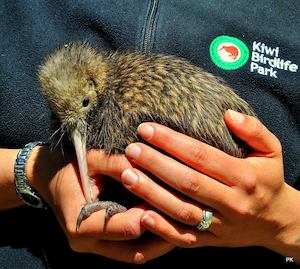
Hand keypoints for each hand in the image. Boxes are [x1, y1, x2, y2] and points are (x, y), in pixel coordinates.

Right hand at [27, 147, 173, 262]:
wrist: (48, 176)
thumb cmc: (68, 166)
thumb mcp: (90, 160)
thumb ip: (117, 163)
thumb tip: (149, 163)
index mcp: (80, 224)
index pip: (128, 227)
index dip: (153, 214)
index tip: (173, 201)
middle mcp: (86, 243)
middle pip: (136, 250)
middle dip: (164, 235)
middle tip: (190, 221)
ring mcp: (93, 246)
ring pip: (136, 254)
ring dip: (160, 241)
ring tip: (184, 226)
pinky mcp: (99, 244)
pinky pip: (130, 250)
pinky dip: (149, 240)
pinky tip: (165, 225)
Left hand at [120, 110, 299, 260]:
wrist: (277, 221)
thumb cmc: (268, 180)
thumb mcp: (272, 151)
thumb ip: (254, 130)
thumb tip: (228, 114)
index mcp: (244, 177)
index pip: (202, 156)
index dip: (172, 142)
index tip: (147, 129)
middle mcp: (232, 203)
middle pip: (187, 182)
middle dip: (156, 164)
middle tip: (131, 150)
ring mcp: (220, 226)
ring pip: (182, 210)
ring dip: (151, 194)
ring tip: (127, 175)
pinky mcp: (211, 241)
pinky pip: (184, 238)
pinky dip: (162, 229)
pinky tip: (141, 214)